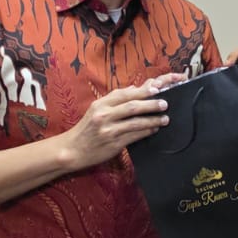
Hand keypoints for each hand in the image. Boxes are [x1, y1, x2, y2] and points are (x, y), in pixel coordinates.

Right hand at [63, 74, 182, 168]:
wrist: (72, 150)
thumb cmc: (86, 129)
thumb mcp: (96, 109)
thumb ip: (114, 99)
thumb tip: (134, 88)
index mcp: (100, 104)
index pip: (124, 94)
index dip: (142, 90)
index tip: (157, 88)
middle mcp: (104, 115)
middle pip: (132, 106)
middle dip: (151, 104)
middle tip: (165, 103)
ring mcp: (109, 130)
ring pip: (135, 122)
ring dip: (153, 120)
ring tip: (165, 118)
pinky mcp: (113, 144)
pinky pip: (134, 136)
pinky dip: (146, 132)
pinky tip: (154, 129)